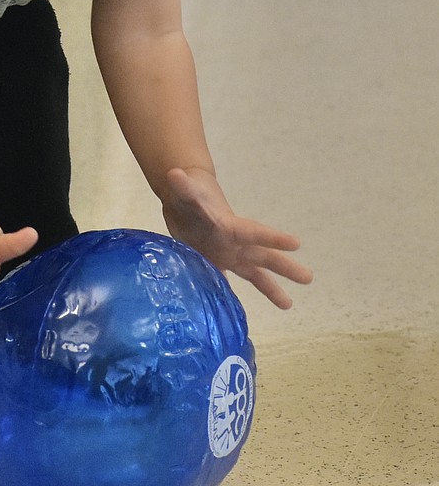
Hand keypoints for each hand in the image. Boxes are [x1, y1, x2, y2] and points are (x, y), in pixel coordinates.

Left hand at [161, 167, 312, 309]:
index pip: (254, 232)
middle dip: (285, 267)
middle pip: (263, 256)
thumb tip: (175, 174)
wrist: (185, 200)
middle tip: (309, 278)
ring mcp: (226, 254)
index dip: (272, 238)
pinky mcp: (213, 262)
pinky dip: (229, 295)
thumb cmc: (188, 193)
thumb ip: (182, 187)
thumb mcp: (185, 191)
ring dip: (271, 288)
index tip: (296, 243)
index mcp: (230, 226)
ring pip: (253, 273)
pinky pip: (225, 281)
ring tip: (288, 305)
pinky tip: (236, 311)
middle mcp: (234, 242)